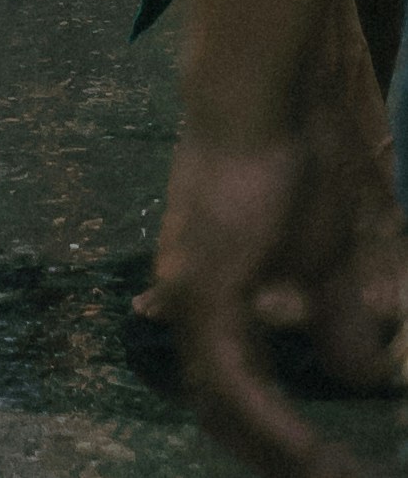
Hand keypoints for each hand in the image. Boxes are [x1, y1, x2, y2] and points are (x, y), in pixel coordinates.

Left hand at [152, 126, 339, 473]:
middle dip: (273, 459)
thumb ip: (330, 318)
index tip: (319, 467)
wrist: (260, 98)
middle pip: (221, 412)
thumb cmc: (294, 164)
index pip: (230, 392)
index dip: (272, 438)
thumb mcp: (322, 260)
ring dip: (277, 451)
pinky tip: (310, 452)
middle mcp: (184, 302)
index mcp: (209, 297)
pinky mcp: (203, 291)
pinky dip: (271, 425)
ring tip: (328, 475)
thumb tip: (354, 374)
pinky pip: (233, 384)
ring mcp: (187, 297)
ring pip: (224, 407)